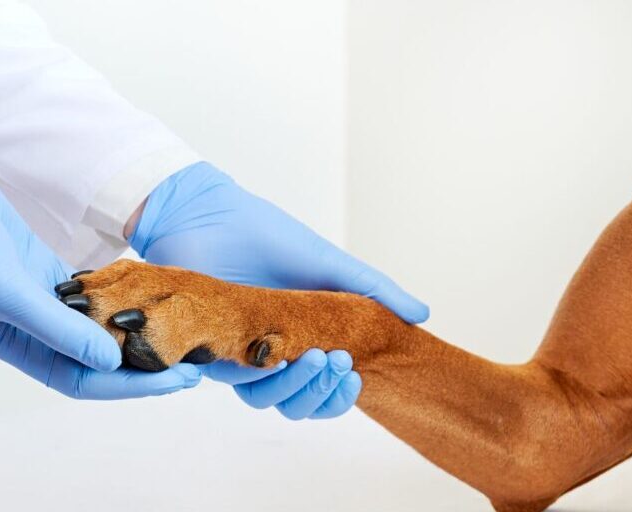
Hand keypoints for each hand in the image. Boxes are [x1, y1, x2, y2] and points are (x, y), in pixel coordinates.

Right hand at [0, 131, 200, 398]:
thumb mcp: (9, 293)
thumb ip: (60, 330)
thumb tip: (112, 361)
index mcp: (16, 347)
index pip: (84, 379)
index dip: (132, 384)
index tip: (178, 379)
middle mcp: (31, 329)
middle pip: (96, 356)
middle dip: (143, 363)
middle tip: (192, 361)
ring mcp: (40, 298)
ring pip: (96, 325)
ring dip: (133, 330)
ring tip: (178, 332)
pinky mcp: (45, 268)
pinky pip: (91, 293)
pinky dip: (118, 295)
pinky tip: (151, 293)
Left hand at [129, 162, 427, 418]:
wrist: (215, 217)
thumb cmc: (270, 238)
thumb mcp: (330, 264)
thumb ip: (374, 290)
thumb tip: (422, 315)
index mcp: (302, 341)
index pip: (324, 390)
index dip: (341, 395)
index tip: (357, 376)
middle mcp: (272, 354)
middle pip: (297, 403)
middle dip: (323, 393)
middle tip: (341, 363)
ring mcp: (240, 354)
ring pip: (267, 400)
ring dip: (297, 387)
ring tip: (317, 357)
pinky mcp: (209, 350)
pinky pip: (235, 380)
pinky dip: (261, 374)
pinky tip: (278, 355)